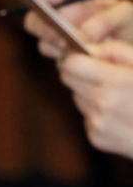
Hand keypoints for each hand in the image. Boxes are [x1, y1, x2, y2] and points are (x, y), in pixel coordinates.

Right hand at [23, 0, 132, 58]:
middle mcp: (56, 16)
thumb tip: (82, 36)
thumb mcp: (124, 13)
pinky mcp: (61, 59)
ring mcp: (55, 38)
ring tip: (87, 47)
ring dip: (62, 47)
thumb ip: (107, 19)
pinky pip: (57, 61)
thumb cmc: (125, 24)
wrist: (127, 47)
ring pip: (44, 44)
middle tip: (64, 38)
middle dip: (46, 28)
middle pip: (32, 20)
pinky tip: (89, 57)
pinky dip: (72, 60)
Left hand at [57, 40, 132, 157]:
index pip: (71, 65)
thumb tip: (88, 48)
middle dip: (80, 73)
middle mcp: (102, 104)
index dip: (73, 57)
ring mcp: (97, 123)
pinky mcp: (96, 137)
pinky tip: (117, 112)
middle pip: (69, 80)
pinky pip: (86, 117)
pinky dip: (96, 112)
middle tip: (99, 72)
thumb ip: (116, 51)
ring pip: (78, 98)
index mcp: (117, 81)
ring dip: (89, 93)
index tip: (80, 56)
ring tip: (115, 94)